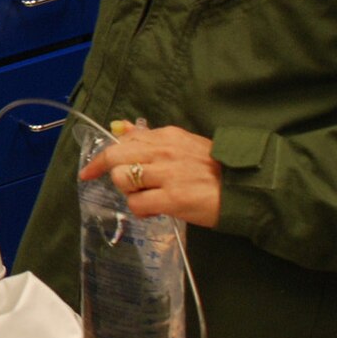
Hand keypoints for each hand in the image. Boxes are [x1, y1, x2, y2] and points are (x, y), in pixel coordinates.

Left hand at [79, 121, 222, 227]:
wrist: (247, 187)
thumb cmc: (216, 168)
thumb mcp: (184, 144)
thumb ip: (151, 137)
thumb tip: (122, 127)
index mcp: (167, 136)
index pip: (123, 141)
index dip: (102, 158)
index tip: (88, 171)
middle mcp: (164, 151)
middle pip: (116, 157)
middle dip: (110, 173)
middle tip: (125, 186)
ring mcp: (168, 175)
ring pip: (123, 180)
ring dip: (129, 192)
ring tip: (148, 197)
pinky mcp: (173, 198)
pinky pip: (138, 204)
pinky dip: (140, 210)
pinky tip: (153, 210)